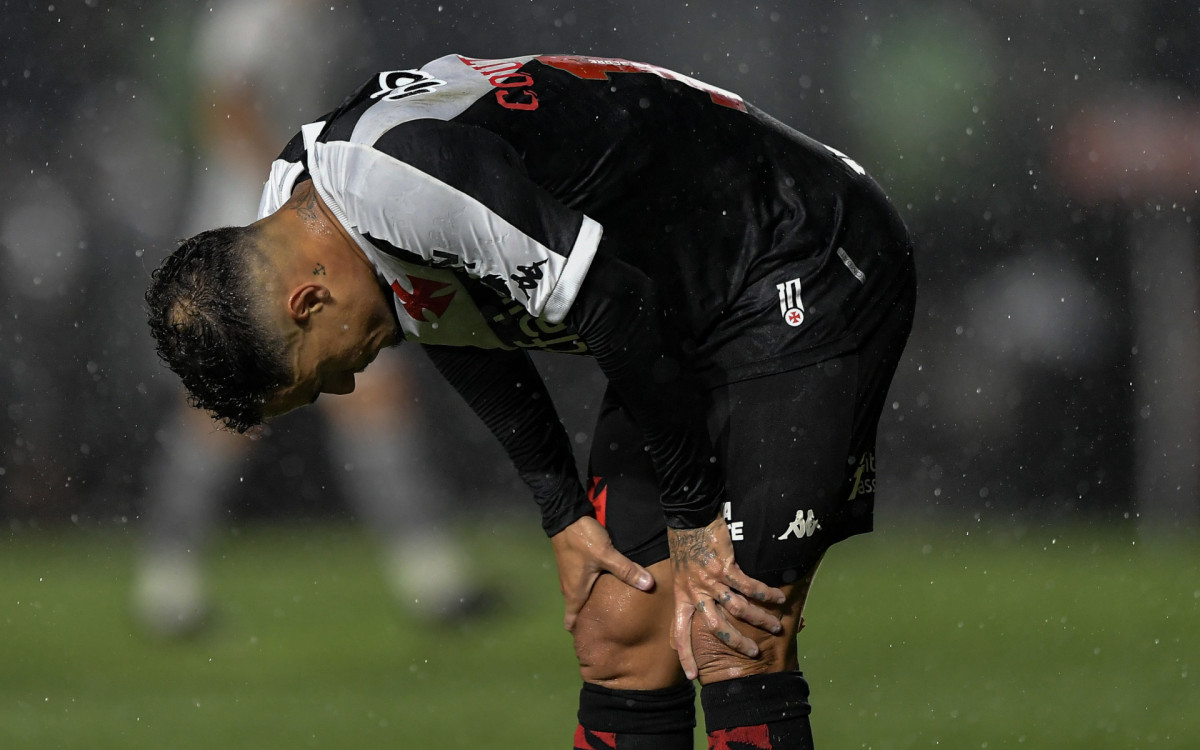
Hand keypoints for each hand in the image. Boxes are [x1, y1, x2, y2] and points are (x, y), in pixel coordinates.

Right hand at [550, 515, 654, 631]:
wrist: (566, 517)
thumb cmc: (582, 541)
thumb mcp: (607, 555)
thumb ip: (627, 570)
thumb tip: (649, 585)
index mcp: (575, 593)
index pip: (571, 621)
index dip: (579, 633)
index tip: (592, 641)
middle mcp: (569, 589)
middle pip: (577, 611)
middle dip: (590, 620)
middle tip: (608, 628)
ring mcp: (569, 577)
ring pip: (579, 597)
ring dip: (590, 604)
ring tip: (609, 610)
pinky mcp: (573, 566)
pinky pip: (581, 585)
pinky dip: (590, 590)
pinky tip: (604, 587)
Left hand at [667, 516, 786, 679]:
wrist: (689, 516)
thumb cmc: (685, 542)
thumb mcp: (679, 571)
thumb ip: (691, 589)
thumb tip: (703, 603)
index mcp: (682, 595)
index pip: (680, 632)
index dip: (685, 655)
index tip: (692, 677)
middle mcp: (696, 591)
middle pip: (715, 626)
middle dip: (736, 642)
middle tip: (753, 653)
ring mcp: (711, 579)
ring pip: (738, 608)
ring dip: (759, 619)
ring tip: (776, 626)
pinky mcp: (725, 566)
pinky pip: (749, 586)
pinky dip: (766, 593)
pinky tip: (779, 598)